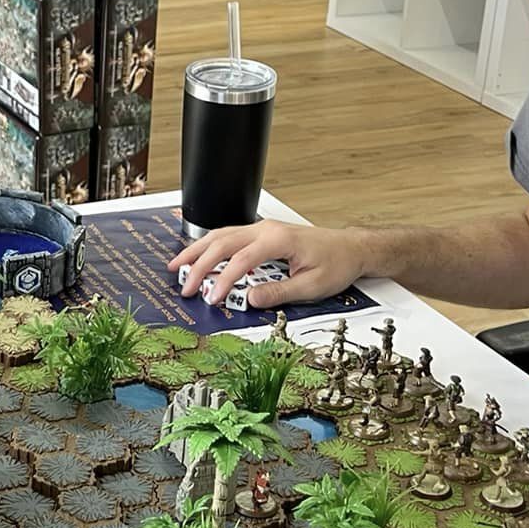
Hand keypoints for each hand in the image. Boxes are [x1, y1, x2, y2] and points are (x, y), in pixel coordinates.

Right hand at [168, 220, 366, 307]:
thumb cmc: (335, 263)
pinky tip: (198, 256)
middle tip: (186, 287)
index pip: (242, 261)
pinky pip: (229, 236)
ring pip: (221, 235)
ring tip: (178, 266)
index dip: (224, 280)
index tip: (213, 299)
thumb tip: (251, 299)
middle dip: (200, 265)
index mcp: (279, 240)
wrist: (350, 249)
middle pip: (223, 243)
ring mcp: (262, 229)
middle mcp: (266, 230)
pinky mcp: (261, 233)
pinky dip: (209, 246)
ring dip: (198, 251)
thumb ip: (279, 293)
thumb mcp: (312, 286)